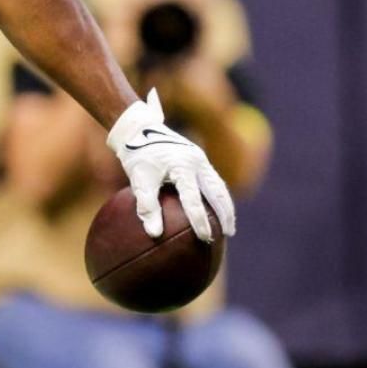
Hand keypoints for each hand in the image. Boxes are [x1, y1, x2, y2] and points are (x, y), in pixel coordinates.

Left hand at [106, 90, 236, 241]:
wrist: (140, 129)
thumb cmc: (138, 156)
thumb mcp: (139, 180)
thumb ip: (146, 206)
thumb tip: (154, 234)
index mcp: (182, 165)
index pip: (193, 198)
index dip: (199, 219)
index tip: (204, 238)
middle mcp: (196, 161)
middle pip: (217, 192)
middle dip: (224, 214)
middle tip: (226, 236)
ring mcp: (200, 159)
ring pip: (219, 186)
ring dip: (225, 206)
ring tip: (228, 228)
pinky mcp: (199, 159)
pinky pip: (214, 181)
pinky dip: (219, 197)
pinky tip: (218, 211)